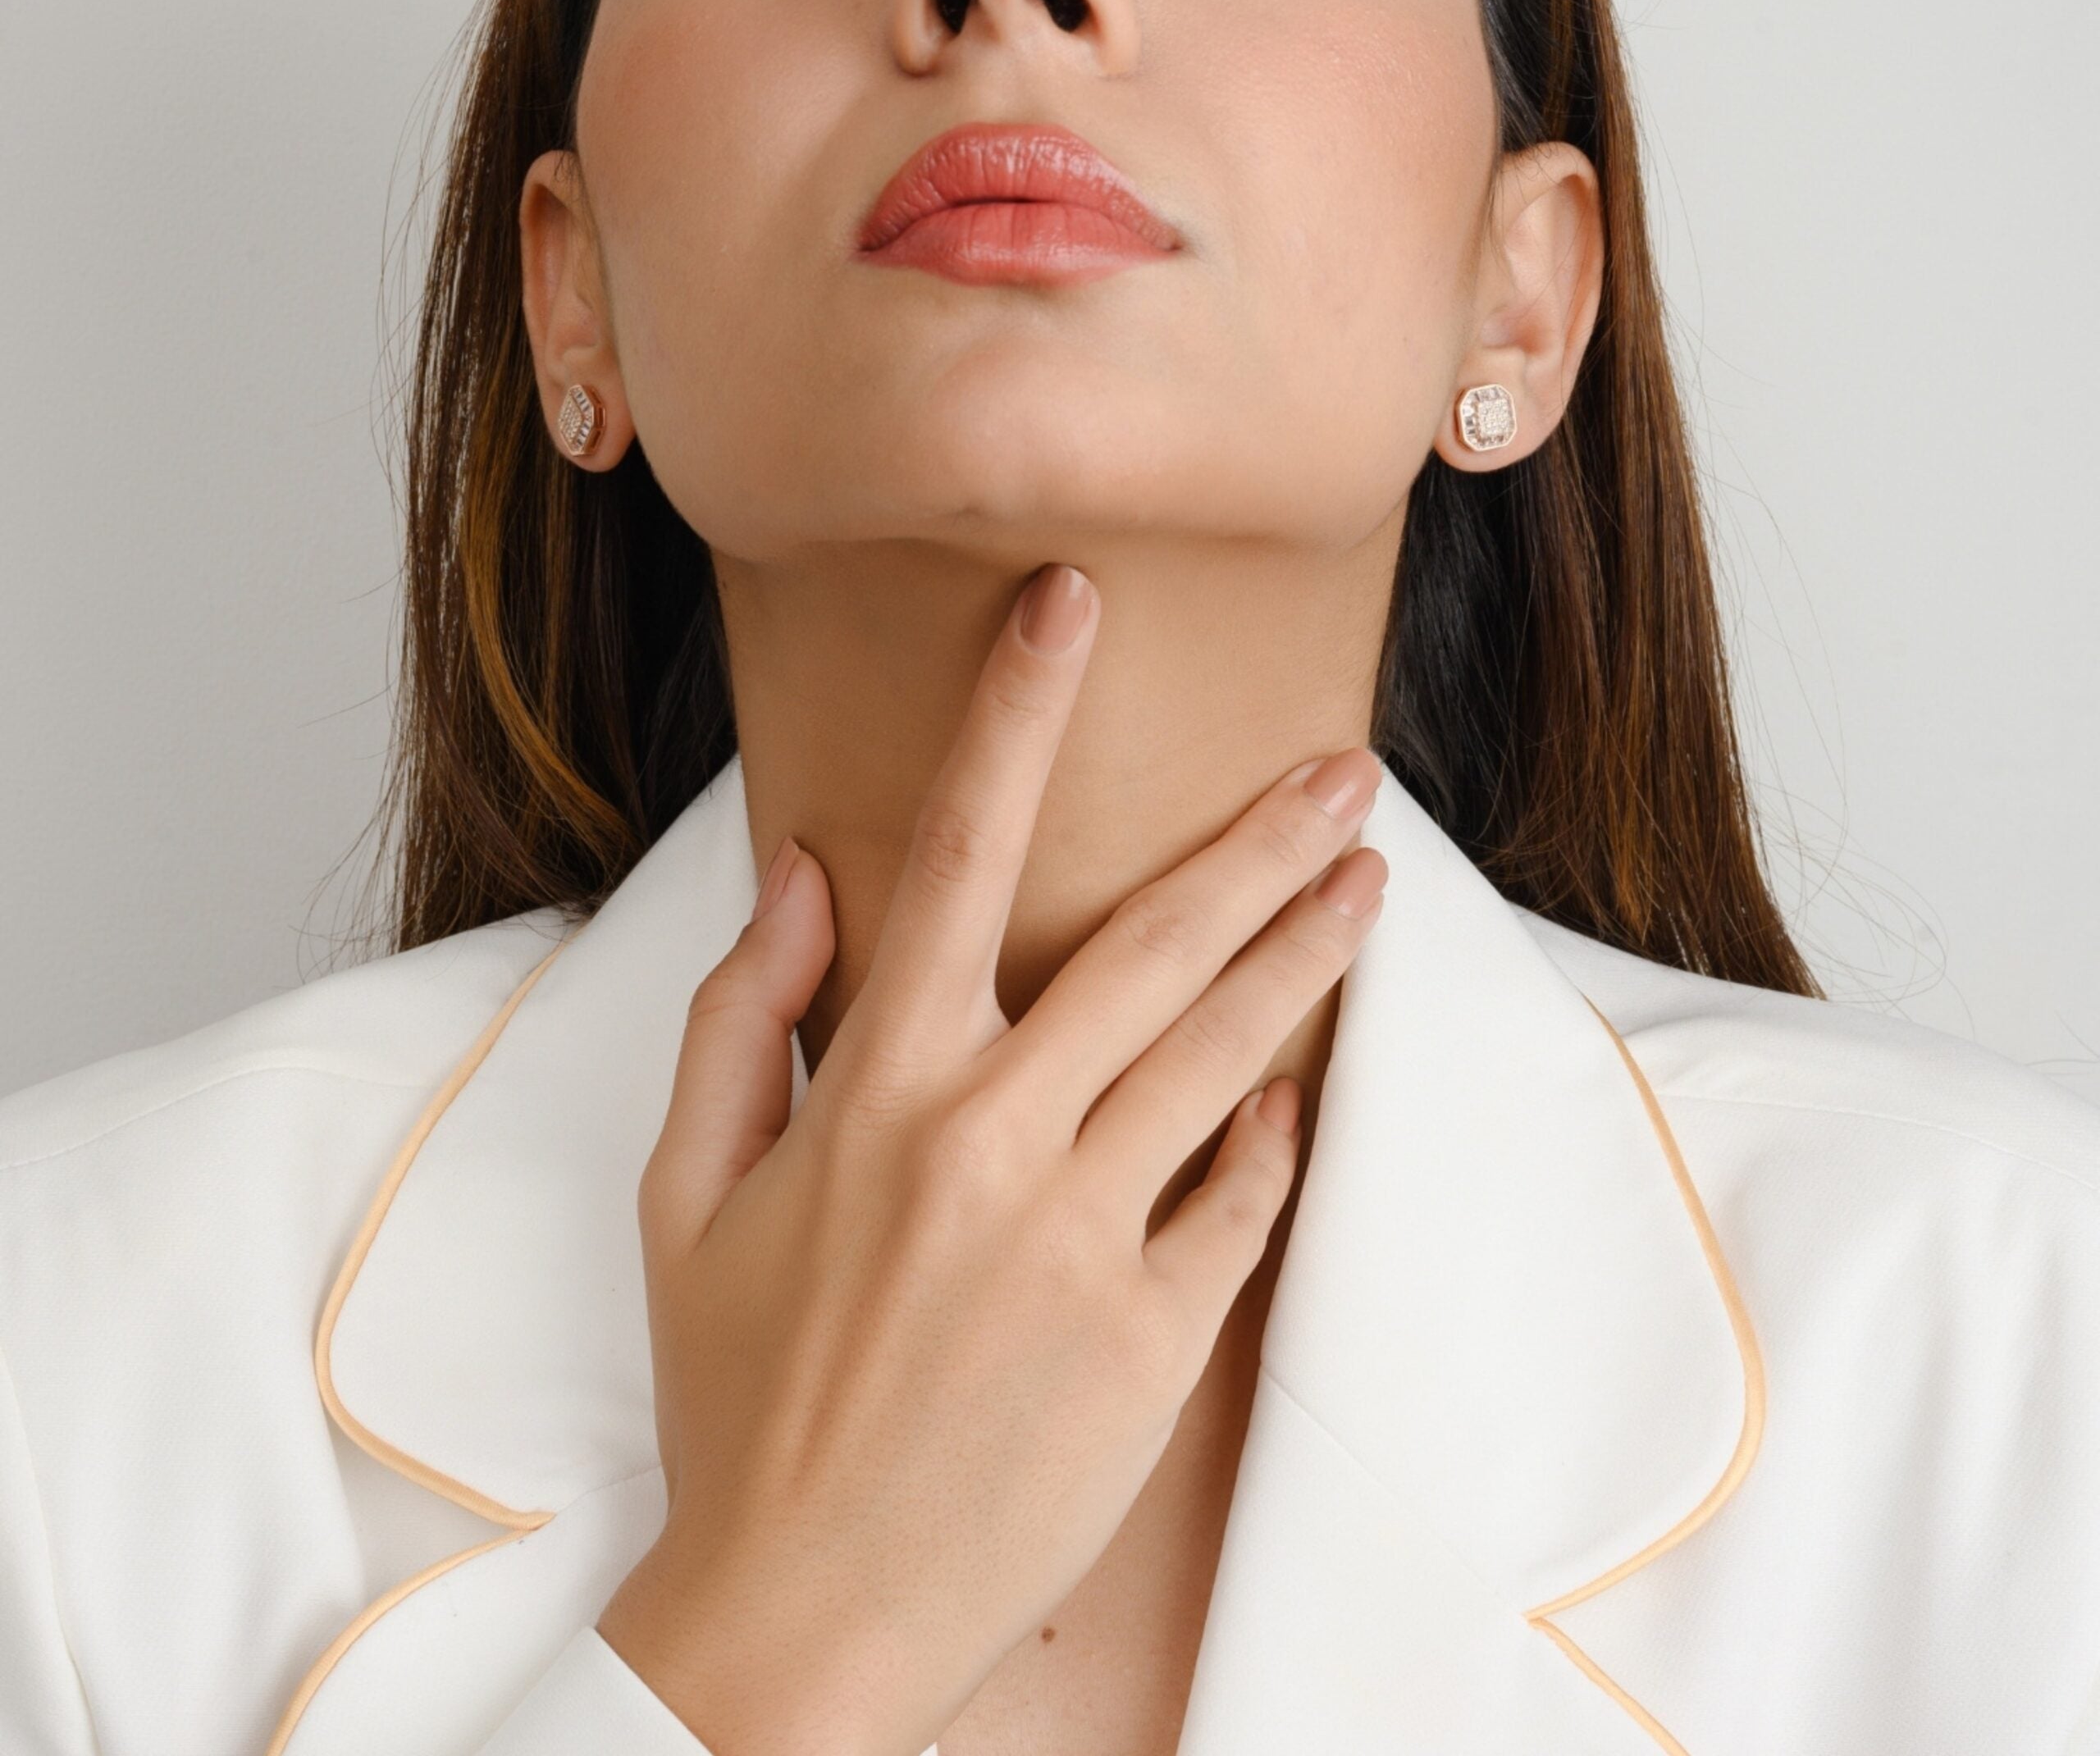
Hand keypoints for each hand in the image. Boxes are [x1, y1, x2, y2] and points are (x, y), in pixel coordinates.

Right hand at [596, 564, 1386, 1755]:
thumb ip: (739, 1018)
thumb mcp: (684, 1196)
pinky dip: (1273, 1132)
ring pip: (1226, 1050)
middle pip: (1153, 939)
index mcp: (877, 1089)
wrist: (801, 1612)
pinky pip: (1239, 1201)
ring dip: (1307, 951)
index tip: (1068, 609)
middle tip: (1345, 762)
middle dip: (1258, 833)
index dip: (1014, 710)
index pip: (957, 851)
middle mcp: (994, 1140)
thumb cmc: (736, 1392)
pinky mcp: (1152, 1335)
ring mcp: (1086, 1238)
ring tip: (1372, 876)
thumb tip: (806, 876)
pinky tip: (1299, 1085)